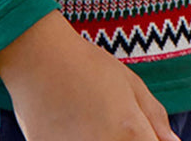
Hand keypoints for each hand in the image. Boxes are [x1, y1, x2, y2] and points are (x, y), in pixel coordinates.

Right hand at [0, 11, 179, 140]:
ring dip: (101, 139)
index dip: (151, 139)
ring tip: (89, 121)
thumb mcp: (128, 83)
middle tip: (110, 119)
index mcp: (131, 134)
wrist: (35, 57)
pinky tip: (71, 127)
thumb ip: (155, 118)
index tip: (142, 130)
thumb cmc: (86, 64)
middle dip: (128, 138)